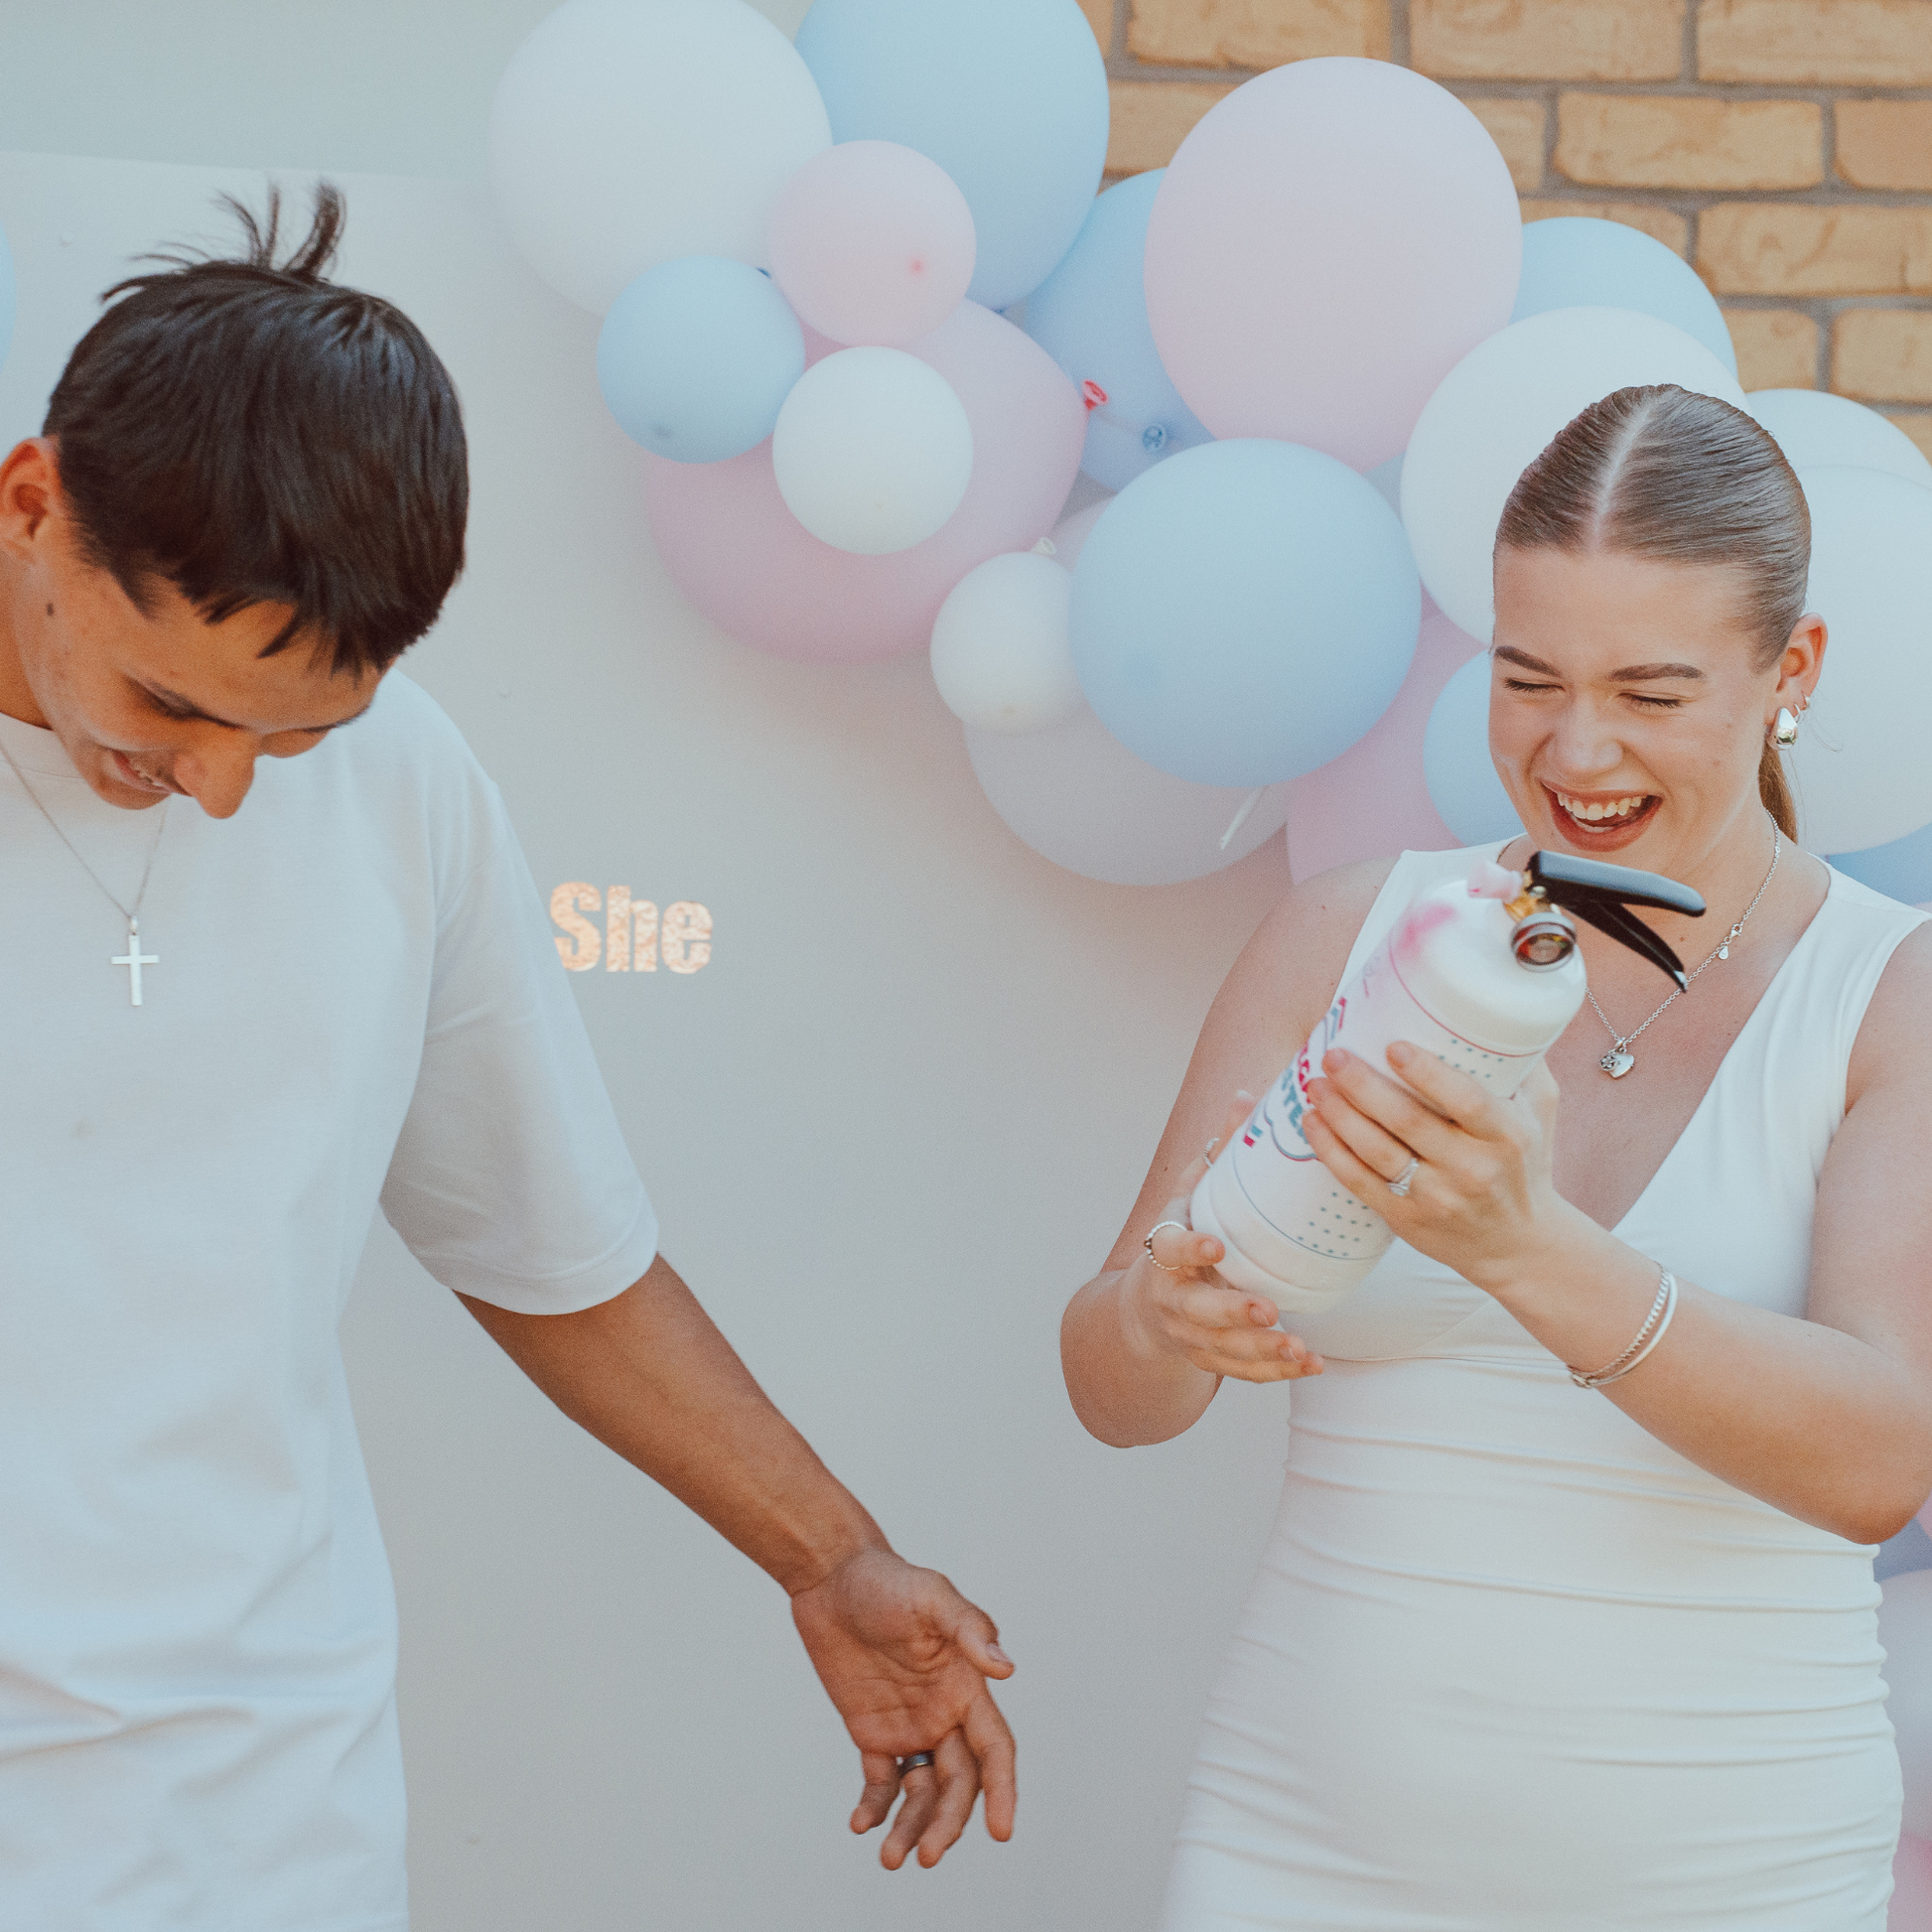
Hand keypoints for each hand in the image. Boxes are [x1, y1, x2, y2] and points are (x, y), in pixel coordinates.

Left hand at [789, 1546, 1015, 1869]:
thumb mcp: (932, 1596)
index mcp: (967, 1688)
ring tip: (891, 1859)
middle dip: (947, 1824)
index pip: (995, 1751)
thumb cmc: (888, 1580)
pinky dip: (874, 1807)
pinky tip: (860, 1824)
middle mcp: (944, 1714)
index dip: (1002, 1791)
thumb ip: (968, 1629)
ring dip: (912, 1827)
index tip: (1000, 1832)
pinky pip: (879, 1781)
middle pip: (958, 1784)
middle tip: (927, 1857)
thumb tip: (1005, 1667)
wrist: (832, 1577)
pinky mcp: (871, 1731)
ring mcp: (908, 1725)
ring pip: (921, 1792)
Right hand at [1124, 1093, 1325, 1384]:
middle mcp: (1173, 1297)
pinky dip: (1277, 1371)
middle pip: (1197, 1309)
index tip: (1216, 1246)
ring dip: (1262, 1350)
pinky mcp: (1210, 1359)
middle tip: (1266, 1308)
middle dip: (1231, 1311)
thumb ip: (1219, 1151)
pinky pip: (1244, 1372)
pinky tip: (1311, 1364)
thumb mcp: (1190, 1194)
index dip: (1189, 1249)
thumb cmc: (1181, 1236)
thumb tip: (1248, 1095)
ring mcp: (1190, 1334)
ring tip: (1300, 1346)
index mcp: (1165, 1252)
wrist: (1144, 1310)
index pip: (1168, 1249)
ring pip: (1223, 1349)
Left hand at [1302, 1042, 1564, 1287]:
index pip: (1468, 1102)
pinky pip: (1360, 1183)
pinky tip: (1313, 1123)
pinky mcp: (1407, 1219)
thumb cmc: (1524, 1164)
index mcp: (1507, 1137)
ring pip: (1377, 1152)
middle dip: (1363, 1087)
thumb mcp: (1539, 1111)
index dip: (1428, 1075)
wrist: (1518, 1246)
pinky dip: (1331, 1152)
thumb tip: (1490, 1003)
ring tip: (1316, 1084)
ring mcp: (1437, 1198)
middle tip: (1334, 1056)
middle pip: (1408, 1123)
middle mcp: (1473, 1169)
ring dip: (1339, 1116)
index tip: (1394, 1046)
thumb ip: (1523, 1061)